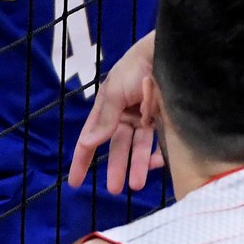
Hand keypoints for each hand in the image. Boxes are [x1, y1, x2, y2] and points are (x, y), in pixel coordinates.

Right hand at [68, 32, 163, 194]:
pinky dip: (158, 155)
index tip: (75, 182)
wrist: (168, 54)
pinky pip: (159, 142)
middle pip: (117, 147)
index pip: (91, 138)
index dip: (82, 159)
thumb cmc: (136, 68)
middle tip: (113, 190)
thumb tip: (87, 144)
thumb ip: (104, 120)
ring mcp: (145, 118)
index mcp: (108, 107)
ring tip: (136, 186)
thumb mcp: (114, 92)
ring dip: (137, 167)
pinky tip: (157, 165)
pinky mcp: (165, 119)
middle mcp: (125, 115)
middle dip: (115, 168)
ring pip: (139, 148)